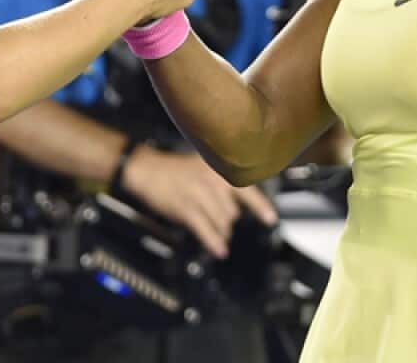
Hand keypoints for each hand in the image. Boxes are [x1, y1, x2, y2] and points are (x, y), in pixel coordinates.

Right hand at [122, 146, 276, 258]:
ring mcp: (199, 195)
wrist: (145, 170)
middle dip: (227, 221)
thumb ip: (220, 182)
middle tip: (218, 221)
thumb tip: (237, 203)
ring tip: (216, 233)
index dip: (259, 206)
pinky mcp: (186, 208)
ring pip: (222, 223)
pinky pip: (206, 230)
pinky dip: (213, 242)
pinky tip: (219, 250)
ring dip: (221, 232)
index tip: (270, 219)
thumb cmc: (173, 170)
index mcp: (218, 170)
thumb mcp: (201, 167)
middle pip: (232, 212)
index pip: (245, 189)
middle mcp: (212, 181)